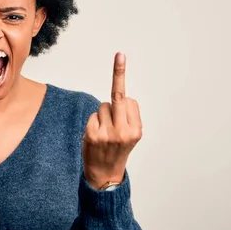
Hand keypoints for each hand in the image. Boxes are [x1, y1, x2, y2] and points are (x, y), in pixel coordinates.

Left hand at [82, 52, 141, 188]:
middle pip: (118, 97)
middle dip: (119, 74)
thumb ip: (127, 117)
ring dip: (102, 115)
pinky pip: (93, 116)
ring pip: (103, 106)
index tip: (123, 63)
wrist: (105, 174)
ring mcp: (108, 133)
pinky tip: (96, 136)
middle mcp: (124, 131)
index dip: (125, 100)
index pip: (129, 101)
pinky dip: (94, 122)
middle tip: (120, 55)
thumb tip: (121, 96)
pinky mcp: (93, 135)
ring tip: (104, 132)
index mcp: (137, 130)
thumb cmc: (116, 150)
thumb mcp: (130, 136)